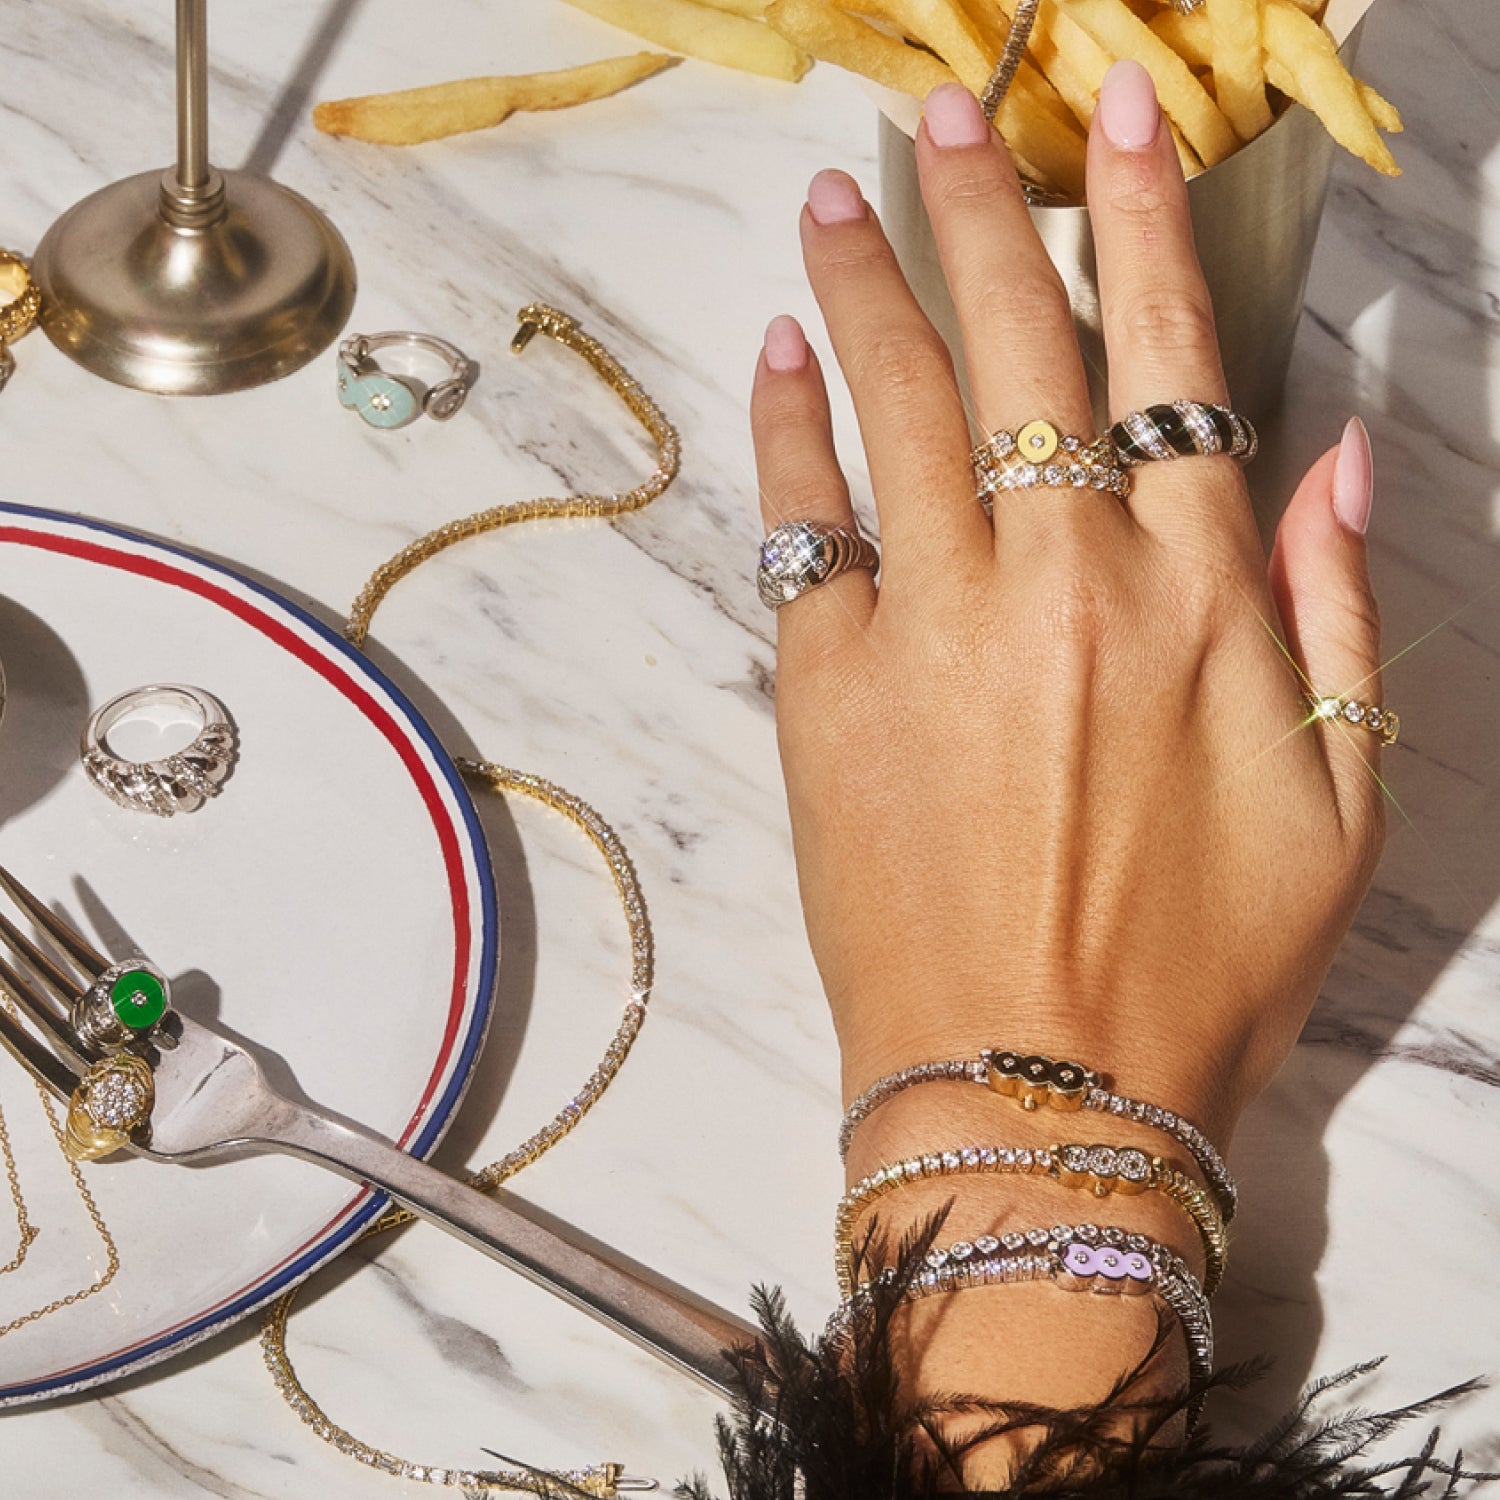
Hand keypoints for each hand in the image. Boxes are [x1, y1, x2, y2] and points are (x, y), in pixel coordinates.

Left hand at [752, 67, 1385, 1155]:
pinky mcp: (829, 689)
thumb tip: (1327, 449)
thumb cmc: (1201, 964)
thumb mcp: (1342, 802)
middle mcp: (1063, 579)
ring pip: (897, 402)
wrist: (1037, 1086)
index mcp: (1197, 597)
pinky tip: (779, 359)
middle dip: (980, 207)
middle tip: (938, 114)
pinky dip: (788, 431)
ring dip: (864, 282)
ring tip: (832, 199)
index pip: (1169, 356)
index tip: (1113, 117)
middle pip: (1016, 345)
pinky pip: (805, 524)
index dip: (1141, 221)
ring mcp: (934, 627)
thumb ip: (1336, 609)